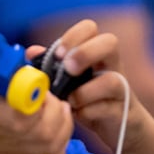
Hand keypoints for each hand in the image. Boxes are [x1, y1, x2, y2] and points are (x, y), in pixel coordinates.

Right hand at [0, 77, 73, 153]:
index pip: (27, 111)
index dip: (38, 96)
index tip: (32, 83)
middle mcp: (11, 135)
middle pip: (48, 130)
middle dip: (56, 108)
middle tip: (47, 96)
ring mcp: (18, 152)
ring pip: (55, 145)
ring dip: (64, 125)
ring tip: (58, 110)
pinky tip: (56, 140)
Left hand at [36, 20, 145, 152]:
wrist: (116, 125)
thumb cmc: (89, 98)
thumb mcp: (68, 80)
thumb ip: (51, 65)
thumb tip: (31, 52)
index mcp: (96, 52)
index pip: (90, 28)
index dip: (73, 36)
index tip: (58, 55)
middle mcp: (112, 65)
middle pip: (110, 42)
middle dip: (84, 53)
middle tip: (68, 69)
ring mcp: (121, 87)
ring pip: (112, 80)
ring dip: (85, 91)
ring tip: (70, 99)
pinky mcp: (122, 110)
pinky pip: (106, 108)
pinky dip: (87, 112)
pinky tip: (78, 114)